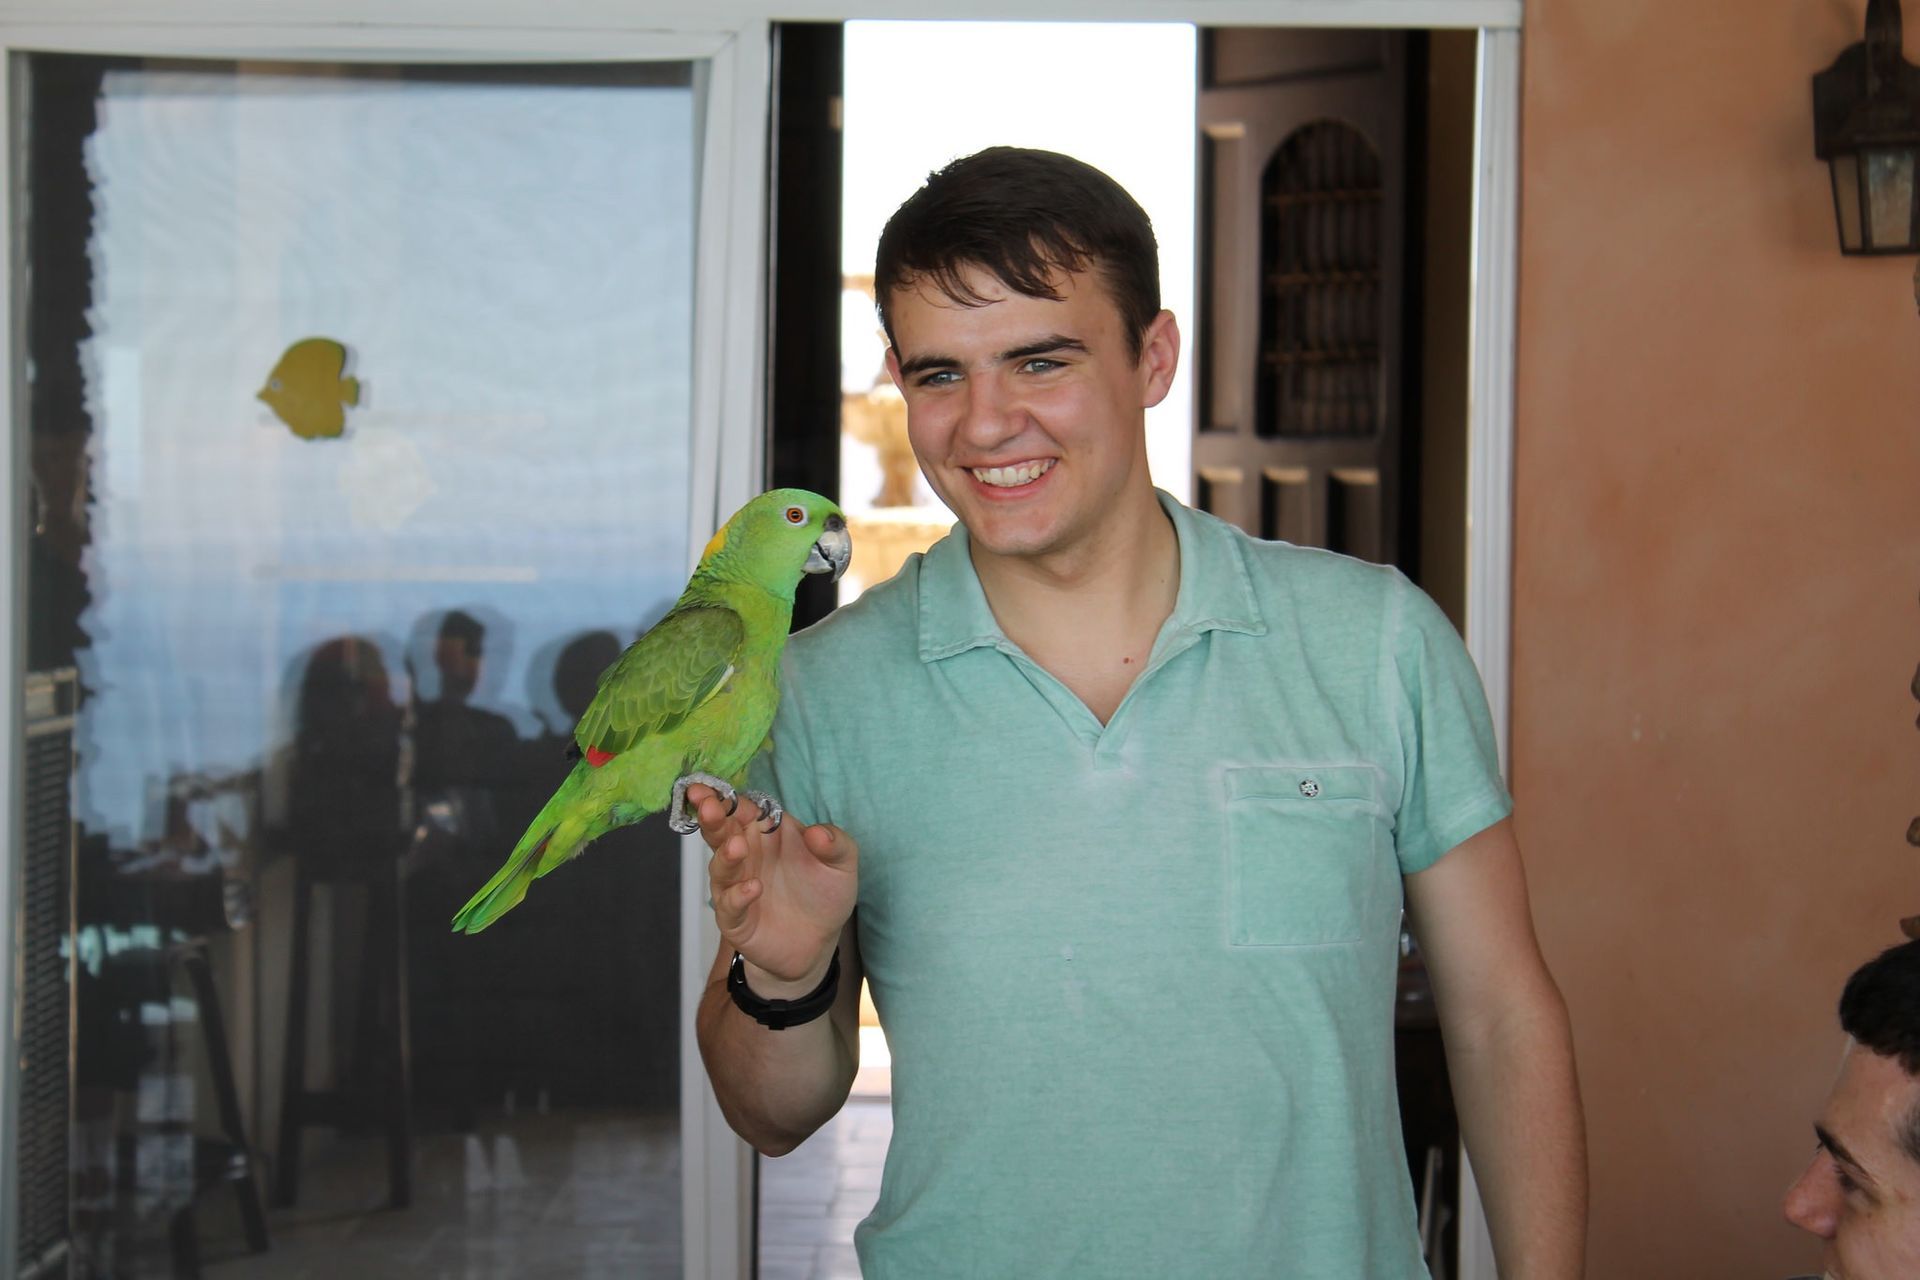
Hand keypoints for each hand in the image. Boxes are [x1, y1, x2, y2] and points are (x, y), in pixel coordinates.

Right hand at [691, 783, 856, 996]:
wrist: (818, 943)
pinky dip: (738, 896)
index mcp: (766, 833)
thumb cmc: (824, 893)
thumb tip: (817, 832)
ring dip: (726, 855)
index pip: (744, 808)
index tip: (713, 786)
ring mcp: (736, 886)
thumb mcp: (842, 865)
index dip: (728, 797)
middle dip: (712, 816)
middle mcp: (746, 855)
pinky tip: (753, 888)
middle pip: (722, 831)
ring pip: (721, 866)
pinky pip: (730, 905)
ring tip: (737, 846)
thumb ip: (836, 844)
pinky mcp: (736, 918)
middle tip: (706, 804)